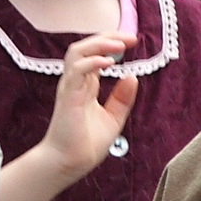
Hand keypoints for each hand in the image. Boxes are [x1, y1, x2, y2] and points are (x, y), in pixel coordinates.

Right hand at [36, 34, 138, 182]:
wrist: (69, 164)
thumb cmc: (85, 145)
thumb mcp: (113, 118)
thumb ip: (122, 98)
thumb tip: (132, 76)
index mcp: (85, 85)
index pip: (95, 54)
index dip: (111, 43)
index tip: (131, 41)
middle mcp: (76, 82)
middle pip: (85, 46)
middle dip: (108, 37)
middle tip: (130, 37)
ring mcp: (70, 87)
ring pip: (77, 51)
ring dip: (99, 43)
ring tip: (120, 45)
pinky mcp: (68, 96)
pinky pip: (77, 70)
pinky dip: (92, 62)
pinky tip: (109, 63)